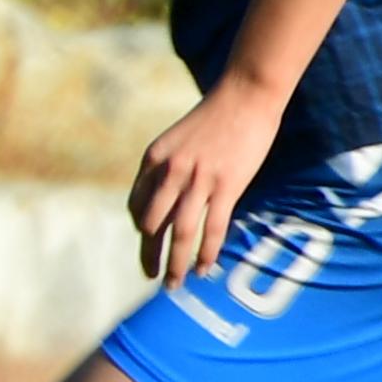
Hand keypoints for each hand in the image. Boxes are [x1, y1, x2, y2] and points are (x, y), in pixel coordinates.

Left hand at [133, 75, 287, 287]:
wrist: (245, 97)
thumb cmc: (214, 119)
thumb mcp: (177, 141)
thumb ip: (169, 168)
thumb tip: (169, 199)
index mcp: (152, 160)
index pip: (136, 204)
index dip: (140, 227)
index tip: (147, 242)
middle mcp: (169, 171)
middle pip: (152, 224)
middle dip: (150, 254)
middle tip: (152, 276)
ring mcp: (198, 180)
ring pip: (179, 233)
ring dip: (174, 262)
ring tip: (174, 284)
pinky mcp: (226, 186)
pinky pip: (212, 228)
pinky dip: (205, 252)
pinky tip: (202, 269)